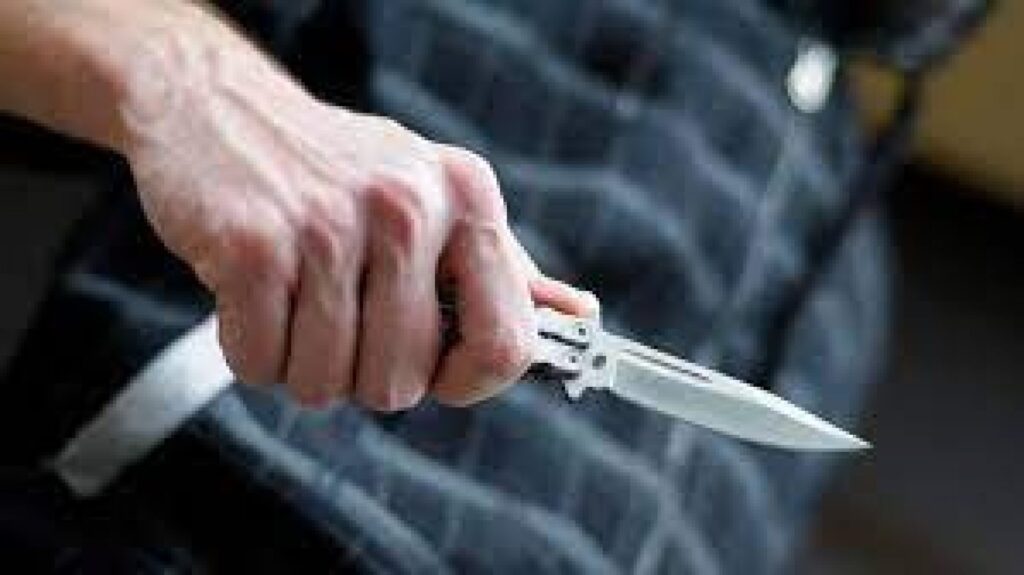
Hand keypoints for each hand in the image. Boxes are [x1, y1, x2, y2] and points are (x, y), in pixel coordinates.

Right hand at [119, 20, 594, 409]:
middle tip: (338, 316)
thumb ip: (502, 267)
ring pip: (326, 383)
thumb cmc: (335, 170)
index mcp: (467, 198)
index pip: (506, 342)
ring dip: (301, 364)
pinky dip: (251, 351)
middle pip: (403, 382)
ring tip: (294, 300)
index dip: (470, 382)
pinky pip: (261, 363)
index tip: (439, 376)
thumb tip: (578, 316)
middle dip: (362, 373)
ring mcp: (330, 223)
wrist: (219, 107)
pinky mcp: (255, 244)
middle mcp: (409, 206)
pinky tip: (252, 298)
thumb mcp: (433, 197)